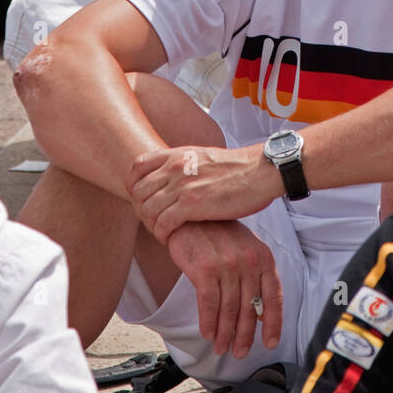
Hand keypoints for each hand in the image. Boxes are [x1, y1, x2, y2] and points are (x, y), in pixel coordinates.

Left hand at [127, 142, 282, 240]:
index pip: (136, 167)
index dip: (133, 187)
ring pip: (147, 210)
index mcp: (177, 154)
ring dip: (152, 225)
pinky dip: (162, 234)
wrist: (260, 171)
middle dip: (142, 210)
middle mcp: (175, 167)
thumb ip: (184, 164)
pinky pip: (162, 224)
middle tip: (154, 221)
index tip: (144, 200)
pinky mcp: (192, 204)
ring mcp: (182, 185)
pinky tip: (171, 238)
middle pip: (138, 192)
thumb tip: (172, 178)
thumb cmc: (237, 168)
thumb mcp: (203, 156)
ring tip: (163, 232)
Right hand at [167, 219, 282, 357]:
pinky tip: (208, 333)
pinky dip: (209, 322)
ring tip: (221, 347)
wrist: (191, 215)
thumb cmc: (219, 233)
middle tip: (239, 351)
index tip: (270, 342)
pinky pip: (209, 304)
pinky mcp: (205, 269)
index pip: (273, 296)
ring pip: (229, 310)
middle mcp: (248, 261)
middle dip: (244, 336)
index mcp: (263, 257)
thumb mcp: (246, 248)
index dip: (273, 323)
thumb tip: (261, 312)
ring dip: (225, 334)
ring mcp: (227, 265)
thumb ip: (255, 275)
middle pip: (250, 309)